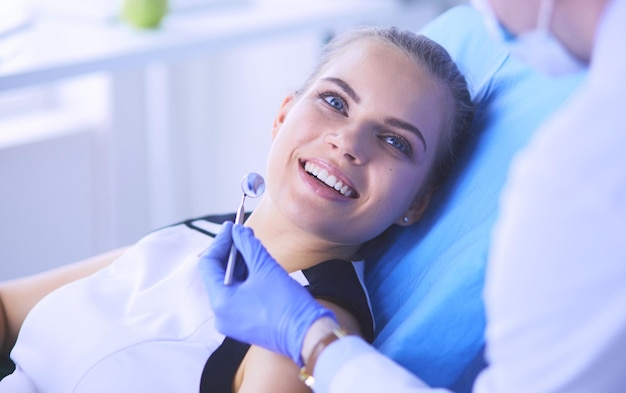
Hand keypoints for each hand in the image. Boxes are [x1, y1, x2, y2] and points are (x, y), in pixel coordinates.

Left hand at [198, 222, 335, 365]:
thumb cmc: (287, 303)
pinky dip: (244, 279)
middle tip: (242, 231)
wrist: (307, 335)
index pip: (209, 264)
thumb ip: (248, 246)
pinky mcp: (243, 325)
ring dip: (239, 264)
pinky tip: (256, 264)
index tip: (231, 226)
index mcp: (220, 302)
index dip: (220, 241)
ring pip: (228, 285)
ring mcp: (231, 322)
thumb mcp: (266, 268)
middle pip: (217, 275)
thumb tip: (237, 230)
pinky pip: (237, 296)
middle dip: (230, 251)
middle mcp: (220, 315)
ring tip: (251, 244)